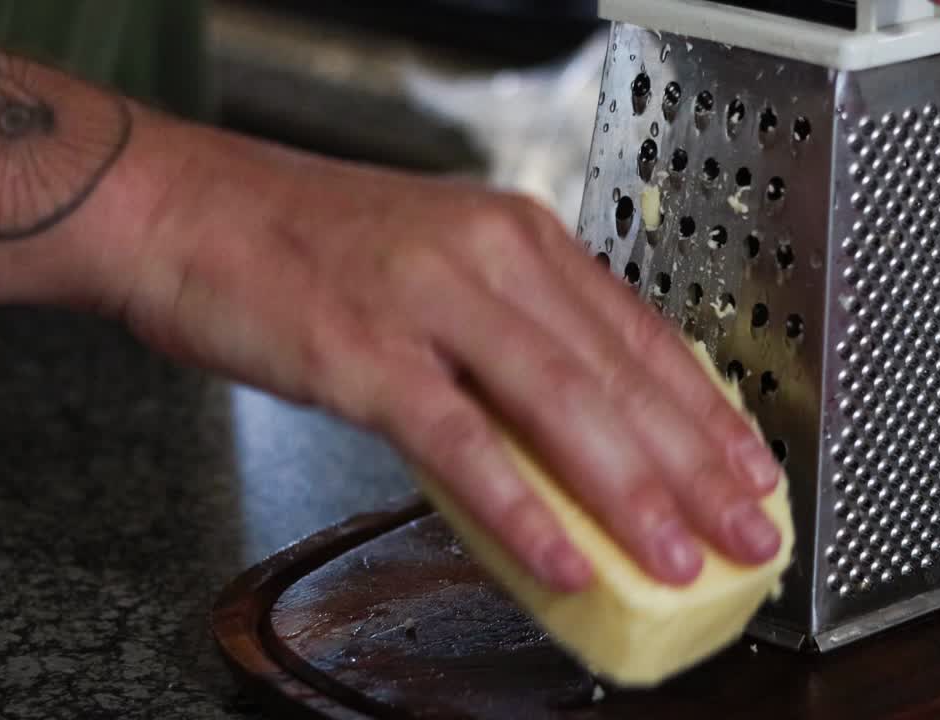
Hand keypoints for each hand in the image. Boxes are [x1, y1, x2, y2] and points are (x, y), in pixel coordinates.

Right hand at [111, 119, 785, 593]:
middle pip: (621, 377)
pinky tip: (561, 559)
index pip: (643, 334)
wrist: (188, 208)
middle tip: (747, 533)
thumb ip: (517, 336)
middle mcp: (492, 259)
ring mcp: (430, 302)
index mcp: (521, 238)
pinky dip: (519, 509)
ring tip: (679, 559)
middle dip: (695, 468)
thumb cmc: (311, 245)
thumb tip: (580, 428)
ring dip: (631, 494)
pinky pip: (461, 443)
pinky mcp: (365, 353)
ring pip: (562, 407)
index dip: (707, 411)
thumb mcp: (444, 263)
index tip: (750, 469)